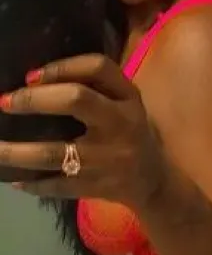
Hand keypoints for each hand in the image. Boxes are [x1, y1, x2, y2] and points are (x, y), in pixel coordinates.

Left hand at [0, 54, 162, 206]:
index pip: (98, 68)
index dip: (62, 67)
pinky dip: (33, 183)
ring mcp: (107, 159)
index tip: (30, 76)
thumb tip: (34, 79)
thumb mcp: (126, 104)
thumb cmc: (131, 133)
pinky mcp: (96, 187)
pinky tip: (15, 179)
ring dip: (17, 151)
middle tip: (4, 103)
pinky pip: (56, 185)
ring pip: (54, 152)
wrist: (154, 182)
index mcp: (128, 99)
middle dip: (34, 99)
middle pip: (76, 100)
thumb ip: (95, 87)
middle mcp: (120, 124)